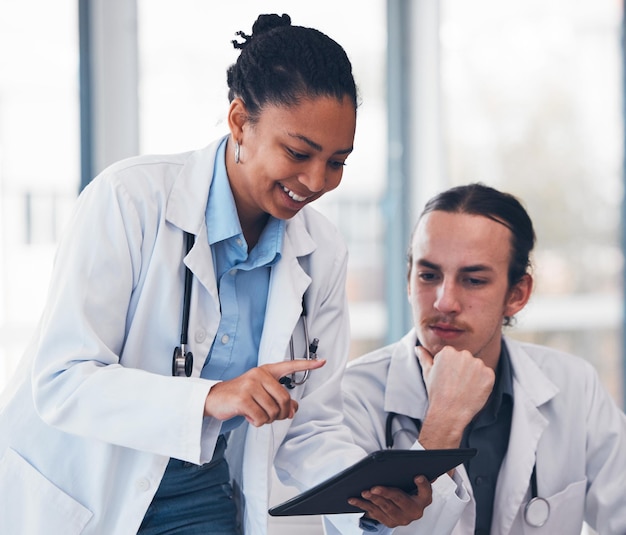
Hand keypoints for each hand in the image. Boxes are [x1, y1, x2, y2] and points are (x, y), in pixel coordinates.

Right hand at [203, 359, 325, 426]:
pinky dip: (257, 422)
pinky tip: (249, 417)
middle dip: (281, 413)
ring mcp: (250, 386)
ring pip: (273, 411)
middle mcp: (259, 375)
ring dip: (267, 419)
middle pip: (284, 399)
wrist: (214, 399)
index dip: (307, 365)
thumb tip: (294, 409)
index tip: (322, 362)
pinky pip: (261, 418)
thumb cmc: (239, 396)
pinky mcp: (242, 399)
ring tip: (256, 414)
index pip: (289, 365)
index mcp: (265, 371)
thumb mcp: (260, 394)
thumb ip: (278, 399)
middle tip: (272, 416)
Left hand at [347, 476, 432, 527]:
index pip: (426, 492)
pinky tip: (355, 500)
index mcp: (423, 500)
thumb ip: (419, 478)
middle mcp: (413, 512)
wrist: (406, 506)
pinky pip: (375, 514)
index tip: (417, 477)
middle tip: (374, 488)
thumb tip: (420, 469)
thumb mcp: (415, 483)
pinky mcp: (390, 522)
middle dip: (385, 494)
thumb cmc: (410, 489)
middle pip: (399, 500)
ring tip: (364, 493)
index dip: (423, 485)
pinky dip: (364, 506)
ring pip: (385, 509)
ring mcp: (401, 519)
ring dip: (373, 500)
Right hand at [416, 345, 494, 448]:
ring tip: (464, 389)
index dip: (449, 368)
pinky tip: (473, 391)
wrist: (450, 412)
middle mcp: (464, 354)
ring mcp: (478, 364)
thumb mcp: (427, 373)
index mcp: (448, 351)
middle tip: (455, 385)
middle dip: (462, 370)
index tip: (447, 379)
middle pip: (465, 360)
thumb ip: (424, 357)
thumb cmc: (437, 393)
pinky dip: (483, 383)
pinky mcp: (489, 374)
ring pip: (477, 367)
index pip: (452, 356)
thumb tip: (418, 348)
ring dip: (473, 376)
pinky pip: (487, 376)